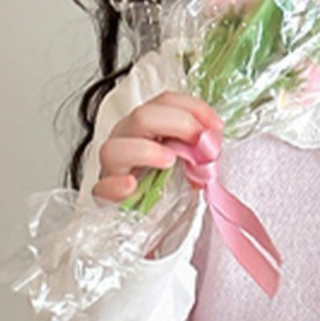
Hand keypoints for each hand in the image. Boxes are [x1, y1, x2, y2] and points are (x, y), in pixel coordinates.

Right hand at [93, 91, 222, 203]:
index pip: (165, 102)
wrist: (149, 219)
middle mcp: (127, 138)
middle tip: (200, 142)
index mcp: (147, 126)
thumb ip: (199, 149)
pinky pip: (104, 187)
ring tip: (169, 161)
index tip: (215, 125)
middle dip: (178, 124)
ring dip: (146, 150)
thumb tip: (212, 142)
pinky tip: (131, 185)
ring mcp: (114, 166)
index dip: (193, 108)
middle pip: (143, 116)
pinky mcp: (106, 194)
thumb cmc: (166, 185)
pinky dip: (117, 184)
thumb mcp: (189, 162)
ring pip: (116, 147)